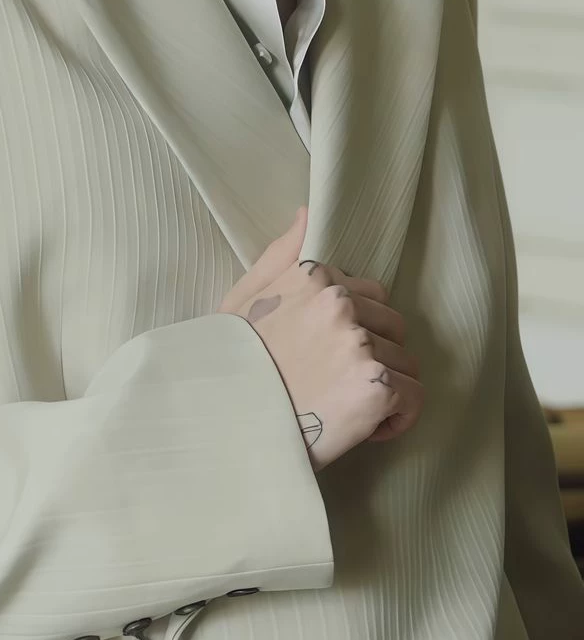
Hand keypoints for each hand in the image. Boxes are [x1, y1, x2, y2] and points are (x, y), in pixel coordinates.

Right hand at [217, 206, 423, 471]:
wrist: (225, 424)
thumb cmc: (233, 364)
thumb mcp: (243, 299)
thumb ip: (279, 255)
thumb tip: (306, 211)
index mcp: (313, 277)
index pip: (369, 295)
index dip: (355, 330)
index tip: (330, 356)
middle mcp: (340, 303)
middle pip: (394, 326)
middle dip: (376, 355)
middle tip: (340, 385)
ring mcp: (359, 343)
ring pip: (405, 362)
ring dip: (385, 387)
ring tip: (348, 407)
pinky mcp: (375, 385)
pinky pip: (414, 397)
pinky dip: (397, 417)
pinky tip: (365, 427)